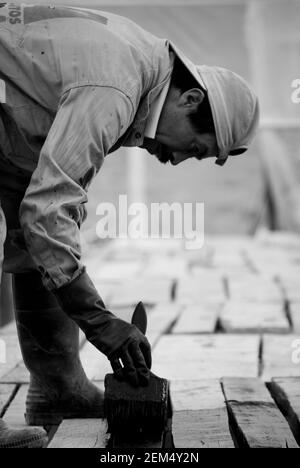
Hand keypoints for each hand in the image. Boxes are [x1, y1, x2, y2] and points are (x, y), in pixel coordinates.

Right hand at [54, 270, 151, 386]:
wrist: (99, 321)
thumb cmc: (115, 327)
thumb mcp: (129, 330)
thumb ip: (135, 341)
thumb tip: (139, 357)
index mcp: (138, 334)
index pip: (147, 350)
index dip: (148, 361)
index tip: (147, 369)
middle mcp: (132, 341)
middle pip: (140, 360)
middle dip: (143, 372)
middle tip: (145, 381)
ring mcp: (121, 347)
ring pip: (130, 365)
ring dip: (133, 376)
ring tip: (135, 383)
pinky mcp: (111, 351)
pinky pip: (117, 365)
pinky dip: (120, 372)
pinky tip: (121, 377)